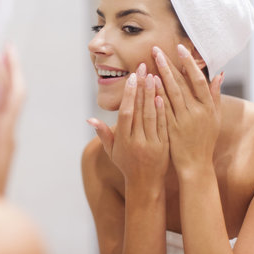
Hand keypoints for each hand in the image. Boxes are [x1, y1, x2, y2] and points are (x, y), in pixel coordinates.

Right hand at [88, 64, 169, 186]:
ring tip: (155, 76)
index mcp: (123, 140)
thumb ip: (103, 134)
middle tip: (145, 68)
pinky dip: (163, 111)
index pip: (126, 113)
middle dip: (142, 87)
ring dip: (153, 95)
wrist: (145, 185)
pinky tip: (164, 96)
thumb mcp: (111, 151)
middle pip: (140, 110)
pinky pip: (164, 126)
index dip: (129, 95)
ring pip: (152, 115)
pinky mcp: (164, 147)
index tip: (132, 77)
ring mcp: (152, 144)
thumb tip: (89, 119)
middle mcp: (137, 140)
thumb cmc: (126, 165)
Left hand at [152, 44, 223, 175]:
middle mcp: (196, 112)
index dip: (188, 63)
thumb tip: (219, 73)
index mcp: (208, 107)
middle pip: (181, 83)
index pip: (198, 80)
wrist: (196, 164)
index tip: (179, 48)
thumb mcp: (215, 117)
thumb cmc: (205, 139)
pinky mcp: (171, 128)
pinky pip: (162, 108)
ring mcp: (183, 121)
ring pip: (170, 93)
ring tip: (152, 60)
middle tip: (156, 49)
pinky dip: (156, 94)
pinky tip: (149, 82)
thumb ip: (215, 95)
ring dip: (160, 75)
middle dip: (168, 64)